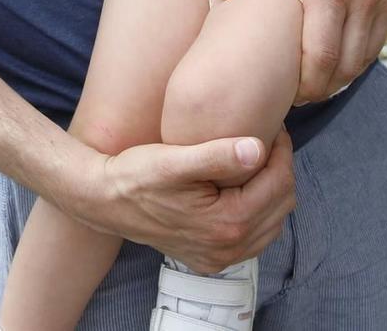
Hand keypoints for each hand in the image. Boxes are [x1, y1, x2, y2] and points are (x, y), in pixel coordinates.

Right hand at [85, 132, 294, 271]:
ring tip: (256, 162)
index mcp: (226, 222)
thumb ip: (217, 155)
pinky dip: (258, 212)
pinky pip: (254, 238)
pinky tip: (243, 190)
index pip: (278, 184)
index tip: (274, 127)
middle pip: (281, 205)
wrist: (104, 200)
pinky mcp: (210, 258)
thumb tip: (258, 148)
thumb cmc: (136, 174)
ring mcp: (220, 257)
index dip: (282, 151)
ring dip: (272, 191)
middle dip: (281, 170)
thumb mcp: (174, 160)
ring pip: (271, 223)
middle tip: (268, 141)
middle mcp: (228, 248)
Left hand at [214, 0, 386, 101]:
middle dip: (323, 88)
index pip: (321, 58)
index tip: (287, 91)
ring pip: (368, 57)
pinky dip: (361, 52)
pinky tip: (340, 51)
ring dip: (344, 74)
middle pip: (347, 68)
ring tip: (317, 78)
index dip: (306, 85)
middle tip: (299, 92)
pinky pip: (381, 37)